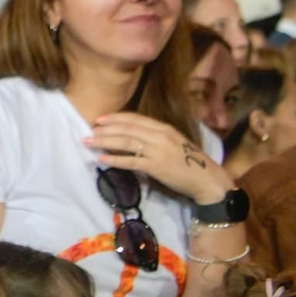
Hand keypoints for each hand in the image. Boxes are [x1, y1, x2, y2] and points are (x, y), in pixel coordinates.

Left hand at [86, 113, 233, 204]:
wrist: (206, 179)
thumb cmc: (188, 162)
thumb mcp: (172, 143)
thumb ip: (154, 137)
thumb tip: (129, 136)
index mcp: (164, 128)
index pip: (135, 119)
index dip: (115, 118)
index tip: (99, 119)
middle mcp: (160, 136)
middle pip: (127, 129)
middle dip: (105, 129)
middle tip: (88, 131)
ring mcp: (158, 150)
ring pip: (126, 142)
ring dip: (105, 141)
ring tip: (89, 142)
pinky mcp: (156, 166)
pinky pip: (131, 161)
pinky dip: (114, 159)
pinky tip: (101, 159)